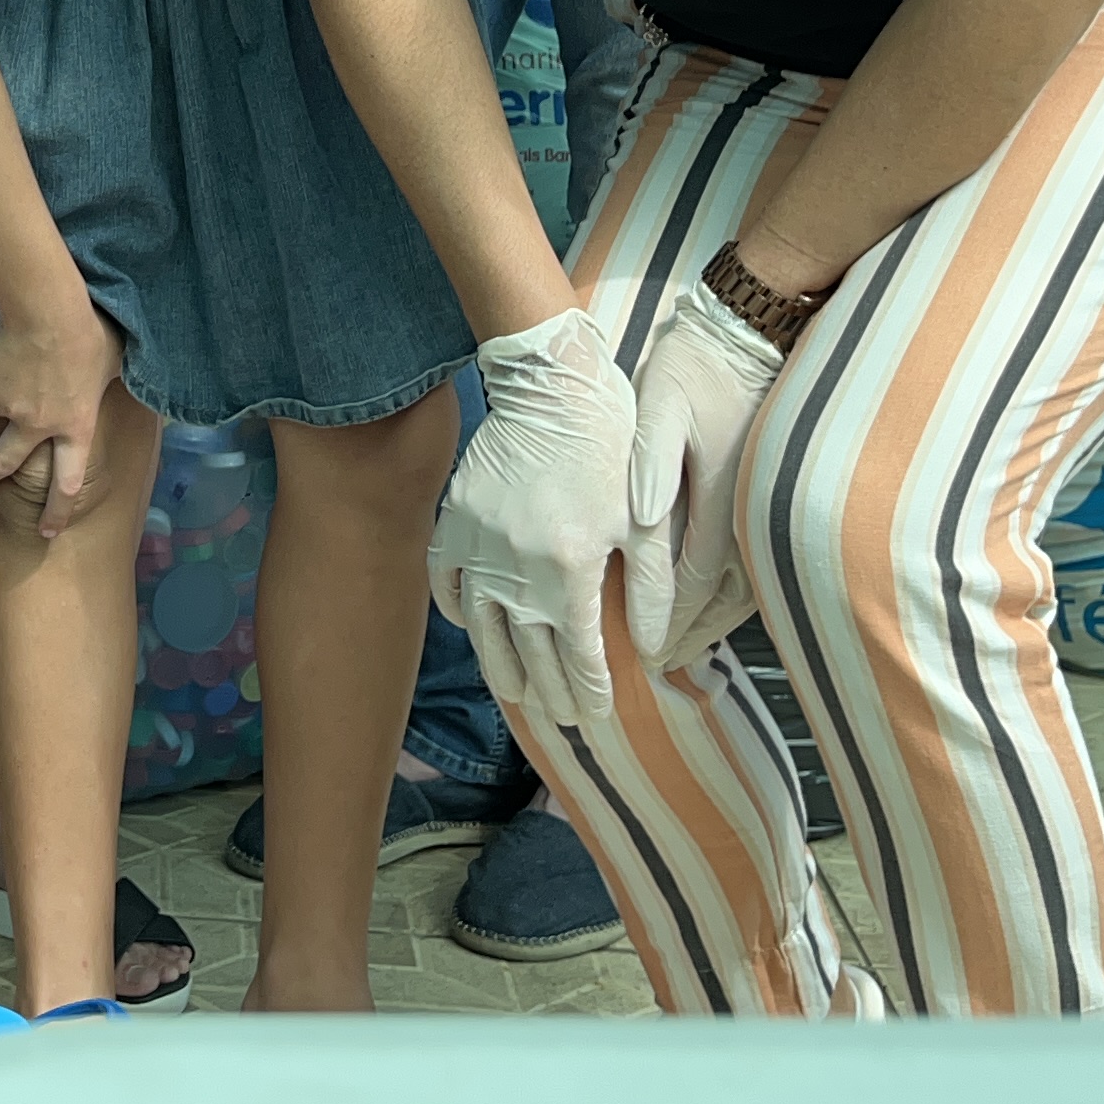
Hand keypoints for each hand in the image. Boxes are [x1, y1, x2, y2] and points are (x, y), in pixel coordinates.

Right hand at [0, 292, 120, 539]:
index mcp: (74, 427)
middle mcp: (37, 425)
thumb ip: (110, 380)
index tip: (47, 531)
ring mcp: (6, 406)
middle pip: (5, 463)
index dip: (56, 512)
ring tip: (7, 359)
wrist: (47, 310)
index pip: (66, 484)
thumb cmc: (89, 334)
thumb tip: (124, 378)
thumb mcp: (115, 363)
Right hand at [432, 306, 638, 732]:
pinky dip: (458, 611)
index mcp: (569, 568)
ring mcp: (479, 544)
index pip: (578, 652)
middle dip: (550, 691)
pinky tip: (473, 628)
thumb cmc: (609, 448)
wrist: (551, 387)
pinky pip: (448, 580)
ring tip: (517, 695)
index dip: (589, 688)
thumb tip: (656, 650)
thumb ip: (653, 590)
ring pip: (484, 628)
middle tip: (562, 717)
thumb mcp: (644, 520)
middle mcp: (517, 565)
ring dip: (501, 668)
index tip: (596, 712)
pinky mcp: (456, 521)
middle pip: (530, 650)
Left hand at [623, 284, 787, 673]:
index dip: (665, 618)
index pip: (687, 577)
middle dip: (688, 633)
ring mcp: (764, 507)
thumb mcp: (661, 404)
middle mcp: (748, 512)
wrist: (751, 335)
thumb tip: (641, 518)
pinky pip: (754, 562)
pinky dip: (733, 593)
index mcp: (717, 494)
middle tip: (660, 666)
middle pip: (718, 595)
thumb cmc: (697, 367)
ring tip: (684, 649)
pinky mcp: (768, 498)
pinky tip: (714, 607)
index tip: (644, 652)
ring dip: (713, 620)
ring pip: (742, 585)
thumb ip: (650, 463)